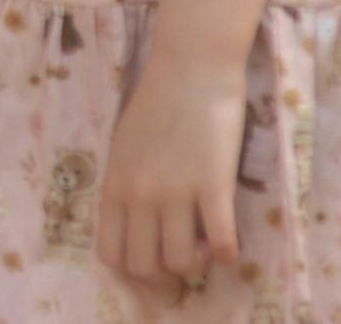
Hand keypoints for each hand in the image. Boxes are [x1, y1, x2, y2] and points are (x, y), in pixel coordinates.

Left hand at [94, 51, 245, 289]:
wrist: (191, 65)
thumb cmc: (157, 99)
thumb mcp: (124, 146)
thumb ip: (126, 184)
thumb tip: (136, 222)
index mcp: (115, 185)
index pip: (111, 253)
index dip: (134, 267)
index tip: (154, 255)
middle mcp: (140, 195)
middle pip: (144, 266)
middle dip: (165, 274)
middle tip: (184, 255)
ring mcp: (176, 191)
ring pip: (180, 262)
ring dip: (197, 263)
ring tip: (206, 244)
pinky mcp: (213, 184)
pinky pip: (222, 242)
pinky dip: (227, 253)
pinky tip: (229, 242)